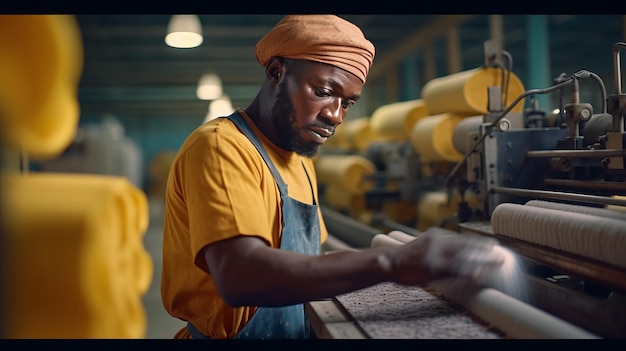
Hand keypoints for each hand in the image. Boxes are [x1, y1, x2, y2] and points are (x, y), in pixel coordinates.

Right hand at [389, 227, 505, 285]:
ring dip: (482, 260)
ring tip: (497, 262)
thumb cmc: (407, 257)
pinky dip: (466, 272)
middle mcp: (438, 243)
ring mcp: (435, 255)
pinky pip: (453, 270)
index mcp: (436, 236)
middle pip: (467, 246)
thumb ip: (441, 249)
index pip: (462, 239)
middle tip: (502, 253)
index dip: (479, 243)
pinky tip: (477, 275)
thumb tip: (457, 254)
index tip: (494, 246)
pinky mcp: (432, 268)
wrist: (389, 261)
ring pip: (463, 256)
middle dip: (485, 250)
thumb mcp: (425, 247)